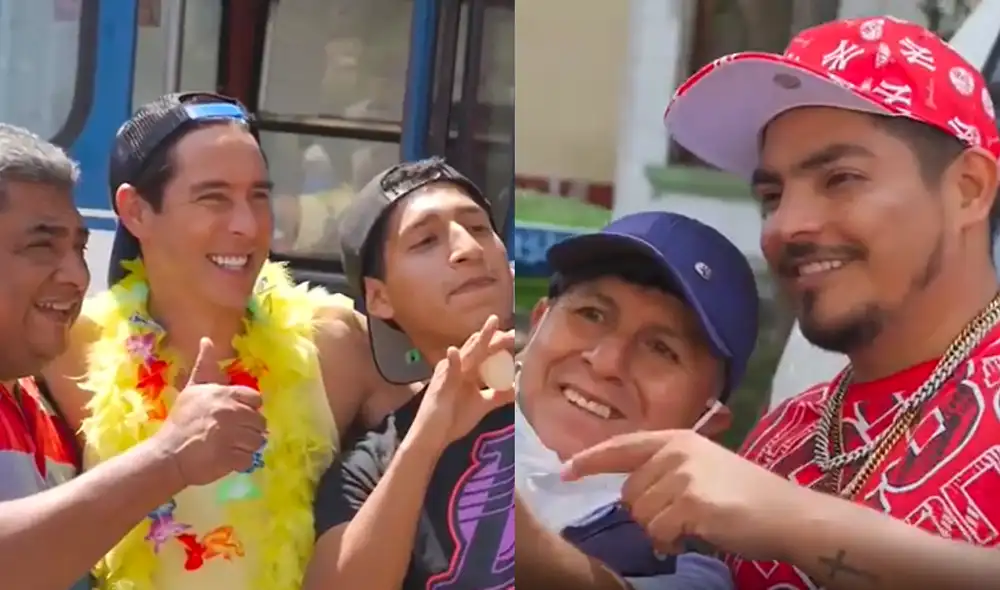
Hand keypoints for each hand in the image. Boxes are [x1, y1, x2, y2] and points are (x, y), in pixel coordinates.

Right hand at [153, 337, 266, 485]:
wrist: (167, 454)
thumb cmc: (181, 421)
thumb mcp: (192, 389)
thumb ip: (205, 366)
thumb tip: (207, 340)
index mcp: (224, 395)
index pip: (256, 399)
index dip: (249, 408)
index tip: (237, 415)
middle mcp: (230, 413)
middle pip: (260, 422)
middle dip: (249, 429)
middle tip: (233, 434)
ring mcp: (230, 436)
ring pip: (257, 441)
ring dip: (248, 446)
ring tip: (232, 447)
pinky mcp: (229, 457)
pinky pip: (249, 459)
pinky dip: (242, 462)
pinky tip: (229, 458)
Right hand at [411, 315, 514, 452]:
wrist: (432, 437)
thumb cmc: (453, 419)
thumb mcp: (482, 405)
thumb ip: (498, 395)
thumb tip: (516, 387)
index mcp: (469, 371)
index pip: (487, 353)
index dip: (501, 344)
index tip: (517, 337)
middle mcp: (460, 368)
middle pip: (480, 349)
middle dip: (496, 338)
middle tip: (513, 331)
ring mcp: (449, 374)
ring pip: (468, 354)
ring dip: (480, 340)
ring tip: (491, 324)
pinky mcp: (440, 386)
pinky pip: (448, 371)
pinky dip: (452, 361)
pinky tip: (454, 351)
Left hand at [563, 429, 807, 560]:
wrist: (786, 514)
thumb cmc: (745, 494)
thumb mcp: (703, 467)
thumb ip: (666, 471)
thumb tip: (629, 494)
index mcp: (677, 439)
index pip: (622, 447)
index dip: (591, 460)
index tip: (565, 471)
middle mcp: (676, 452)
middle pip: (629, 492)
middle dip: (648, 512)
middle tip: (682, 517)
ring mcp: (683, 476)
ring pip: (641, 515)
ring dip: (660, 530)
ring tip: (692, 525)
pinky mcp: (691, 503)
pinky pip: (659, 532)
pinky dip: (672, 542)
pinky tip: (696, 535)